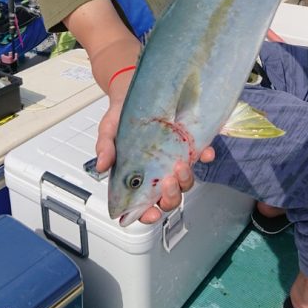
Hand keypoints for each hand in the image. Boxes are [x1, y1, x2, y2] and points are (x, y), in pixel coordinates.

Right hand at [96, 103, 214, 223]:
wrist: (135, 93)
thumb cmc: (121, 117)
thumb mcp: (108, 131)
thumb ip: (105, 148)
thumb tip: (102, 165)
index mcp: (138, 177)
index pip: (144, 205)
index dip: (148, 214)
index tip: (152, 213)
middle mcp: (158, 172)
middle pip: (169, 197)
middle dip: (170, 196)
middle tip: (166, 182)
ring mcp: (174, 160)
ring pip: (186, 181)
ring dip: (185, 179)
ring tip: (179, 164)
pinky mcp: (188, 145)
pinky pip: (201, 155)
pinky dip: (205, 156)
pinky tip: (204, 151)